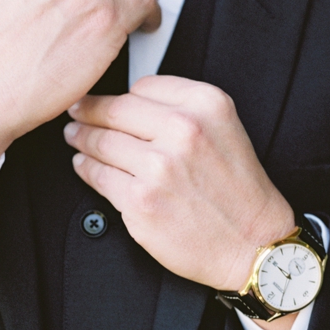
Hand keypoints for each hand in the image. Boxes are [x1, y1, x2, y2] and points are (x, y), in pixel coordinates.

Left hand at [63, 76, 298, 329]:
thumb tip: (131, 100)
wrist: (253, 243)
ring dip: (82, 138)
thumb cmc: (239, 192)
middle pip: (115, 109)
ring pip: (101, 141)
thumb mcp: (226, 130)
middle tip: (77, 111)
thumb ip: (185, 108)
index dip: (124, 94)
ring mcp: (160, 166)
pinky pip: (97, 174)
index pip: (144, 85)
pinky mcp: (141, 200)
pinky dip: (86, 168)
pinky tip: (85, 165)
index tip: (110, 99)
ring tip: (76, 137)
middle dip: (90, 110)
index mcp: (208, 105)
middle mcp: (184, 130)